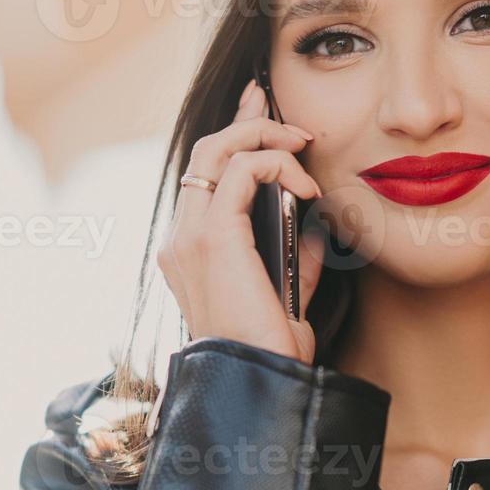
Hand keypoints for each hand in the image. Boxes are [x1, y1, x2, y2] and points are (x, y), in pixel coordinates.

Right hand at [156, 78, 328, 363]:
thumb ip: (291, 253)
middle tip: (289, 115)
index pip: (204, 176)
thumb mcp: (286, 291)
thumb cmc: (272, 349)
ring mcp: (188, 237)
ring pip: (216, 150)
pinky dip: (275, 165)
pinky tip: (306, 188)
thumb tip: (310, 221)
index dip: (232, 134)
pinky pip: (240, 171)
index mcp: (188, 251)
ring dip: (263, 136)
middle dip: (248, 120)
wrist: (261, 381)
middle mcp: (179, 239)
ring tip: (302, 146)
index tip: (262, 108)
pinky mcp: (211, 237)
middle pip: (206, 151)